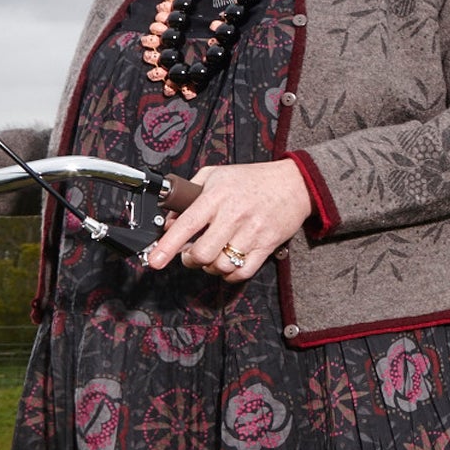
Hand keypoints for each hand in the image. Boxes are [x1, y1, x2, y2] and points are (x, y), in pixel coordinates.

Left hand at [144, 160, 310, 280]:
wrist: (295, 183)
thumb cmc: (252, 179)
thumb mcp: (215, 175)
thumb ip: (188, 193)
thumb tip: (168, 221)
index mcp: (217, 197)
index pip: (187, 225)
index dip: (167, 246)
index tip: (154, 261)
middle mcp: (234, 216)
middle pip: (203, 253)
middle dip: (190, 259)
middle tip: (190, 254)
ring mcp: (252, 233)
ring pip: (222, 265)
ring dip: (211, 267)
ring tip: (212, 256)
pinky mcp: (267, 245)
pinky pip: (243, 272)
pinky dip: (230, 274)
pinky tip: (228, 263)